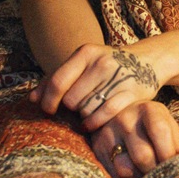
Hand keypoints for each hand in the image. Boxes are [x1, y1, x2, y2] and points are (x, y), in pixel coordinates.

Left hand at [37, 41, 163, 129]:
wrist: (147, 62)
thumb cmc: (106, 66)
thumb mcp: (82, 64)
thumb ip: (55, 79)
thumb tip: (32, 99)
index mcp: (85, 53)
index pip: (58, 81)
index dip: (48, 100)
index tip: (47, 111)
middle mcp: (102, 63)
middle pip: (72, 99)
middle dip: (70, 108)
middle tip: (76, 107)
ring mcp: (118, 78)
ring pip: (86, 109)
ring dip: (83, 115)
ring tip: (89, 110)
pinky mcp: (131, 93)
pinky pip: (104, 115)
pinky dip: (94, 123)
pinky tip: (91, 124)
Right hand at [89, 99, 178, 177]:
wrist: (118, 113)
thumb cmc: (149, 123)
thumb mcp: (165, 122)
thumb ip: (173, 141)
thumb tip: (175, 167)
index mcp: (147, 110)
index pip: (160, 132)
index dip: (168, 154)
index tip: (173, 167)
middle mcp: (125, 120)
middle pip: (142, 156)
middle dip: (155, 172)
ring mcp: (109, 135)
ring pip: (125, 169)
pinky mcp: (98, 150)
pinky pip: (114, 175)